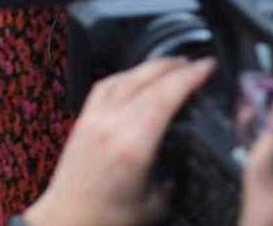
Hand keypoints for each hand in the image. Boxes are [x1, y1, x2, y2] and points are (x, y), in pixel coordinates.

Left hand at [23, 56, 216, 225]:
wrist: (65, 219)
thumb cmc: (104, 218)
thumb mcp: (153, 206)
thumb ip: (171, 181)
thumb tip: (179, 168)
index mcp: (132, 144)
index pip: (165, 96)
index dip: (189, 77)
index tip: (208, 66)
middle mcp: (111, 123)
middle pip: (147, 80)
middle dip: (176, 66)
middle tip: (198, 63)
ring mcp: (94, 118)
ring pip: (125, 76)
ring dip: (152, 66)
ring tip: (173, 64)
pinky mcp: (83, 119)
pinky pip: (105, 85)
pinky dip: (126, 74)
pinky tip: (137, 76)